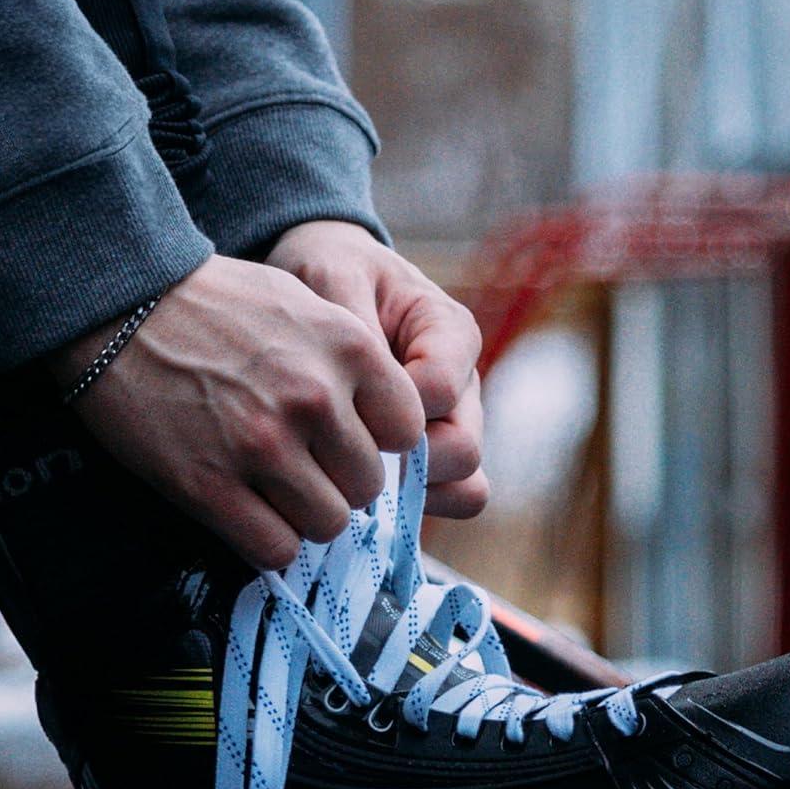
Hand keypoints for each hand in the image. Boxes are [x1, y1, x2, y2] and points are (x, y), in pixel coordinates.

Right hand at [47, 255, 424, 569]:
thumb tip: (393, 430)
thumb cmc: (214, 306)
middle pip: (368, 486)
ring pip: (327, 524)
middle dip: (340, 484)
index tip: (350, 441)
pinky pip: (274, 548)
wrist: (119, 307)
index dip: (380, 444)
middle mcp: (313, 398)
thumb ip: (354, 361)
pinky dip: (267, 541)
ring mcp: (262, 445)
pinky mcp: (211, 485)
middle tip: (305, 469)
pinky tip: (248, 513)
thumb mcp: (303, 304)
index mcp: (347, 348)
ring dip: (304, 517)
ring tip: (274, 490)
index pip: (408, 431)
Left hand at [265, 220, 486, 518]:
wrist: (324, 291)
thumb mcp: (331, 276)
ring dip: (410, 495)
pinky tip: (360, 499)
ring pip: (464, 486)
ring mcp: (454, 428)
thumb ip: (350, 322)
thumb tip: (369, 382)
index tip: (344, 407)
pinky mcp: (435, 463)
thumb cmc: (329, 278)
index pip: (440, 390)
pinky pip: (448, 502)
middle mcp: (465, 386)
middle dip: (404, 464)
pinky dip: (410, 512)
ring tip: (352, 482)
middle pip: (462, 450)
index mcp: (449, 333)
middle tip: (344, 459)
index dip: (392, 409)